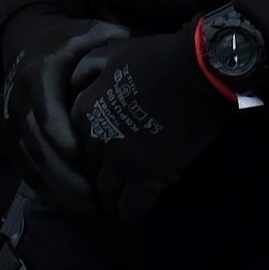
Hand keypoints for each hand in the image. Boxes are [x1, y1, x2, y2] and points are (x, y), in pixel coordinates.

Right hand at [4, 13, 129, 213]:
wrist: (32, 44)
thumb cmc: (71, 42)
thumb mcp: (89, 32)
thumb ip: (107, 40)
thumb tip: (124, 45)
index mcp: (38, 74)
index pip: (44, 108)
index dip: (58, 132)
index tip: (79, 154)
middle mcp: (20, 100)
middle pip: (35, 143)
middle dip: (62, 173)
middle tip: (93, 196)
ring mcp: (13, 122)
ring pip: (30, 161)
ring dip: (57, 187)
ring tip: (89, 207)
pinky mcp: (14, 139)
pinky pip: (27, 169)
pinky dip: (48, 190)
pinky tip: (74, 206)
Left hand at [66, 22, 240, 220]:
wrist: (196, 69)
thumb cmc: (156, 57)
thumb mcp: (109, 57)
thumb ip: (87, 73)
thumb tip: (76, 84)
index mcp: (82, 113)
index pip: (71, 147)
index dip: (83, 157)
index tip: (94, 163)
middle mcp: (94, 140)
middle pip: (86, 173)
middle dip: (94, 183)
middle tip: (106, 190)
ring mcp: (121, 160)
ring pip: (107, 194)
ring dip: (112, 201)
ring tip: (120, 204)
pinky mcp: (150, 175)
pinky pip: (133, 205)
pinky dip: (133, 211)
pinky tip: (137, 212)